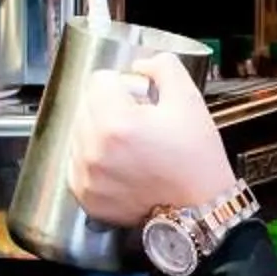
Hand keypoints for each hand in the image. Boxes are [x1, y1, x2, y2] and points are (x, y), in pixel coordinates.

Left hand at [65, 52, 238, 228]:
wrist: (200, 210)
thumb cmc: (196, 160)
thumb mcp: (190, 101)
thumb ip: (164, 68)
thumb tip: (140, 65)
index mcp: (117, 123)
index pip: (98, 81)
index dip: (123, 84)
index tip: (139, 99)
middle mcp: (94, 150)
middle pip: (86, 105)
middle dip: (109, 107)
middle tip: (139, 124)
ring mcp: (87, 176)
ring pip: (79, 133)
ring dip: (99, 133)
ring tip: (131, 148)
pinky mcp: (86, 196)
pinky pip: (77, 163)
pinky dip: (94, 160)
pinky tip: (121, 166)